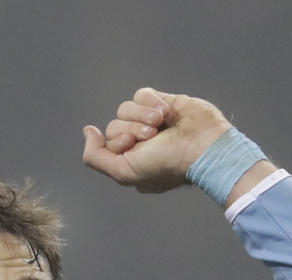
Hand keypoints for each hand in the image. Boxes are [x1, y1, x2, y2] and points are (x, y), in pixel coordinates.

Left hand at [82, 89, 229, 193]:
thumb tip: (88, 132)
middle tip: (153, 137)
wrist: (203, 146)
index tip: (134, 146)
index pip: (108, 143)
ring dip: (143, 115)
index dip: (118, 141)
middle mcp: (138, 142)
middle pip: (114, 125)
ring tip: (161, 124)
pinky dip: (151, 101)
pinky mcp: (162, 104)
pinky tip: (166, 112)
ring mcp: (149, 122)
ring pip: (125, 108)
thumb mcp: (123, 172)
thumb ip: (96, 157)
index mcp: (130, 161)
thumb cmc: (166, 164)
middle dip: (132, 129)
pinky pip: (141, 94)